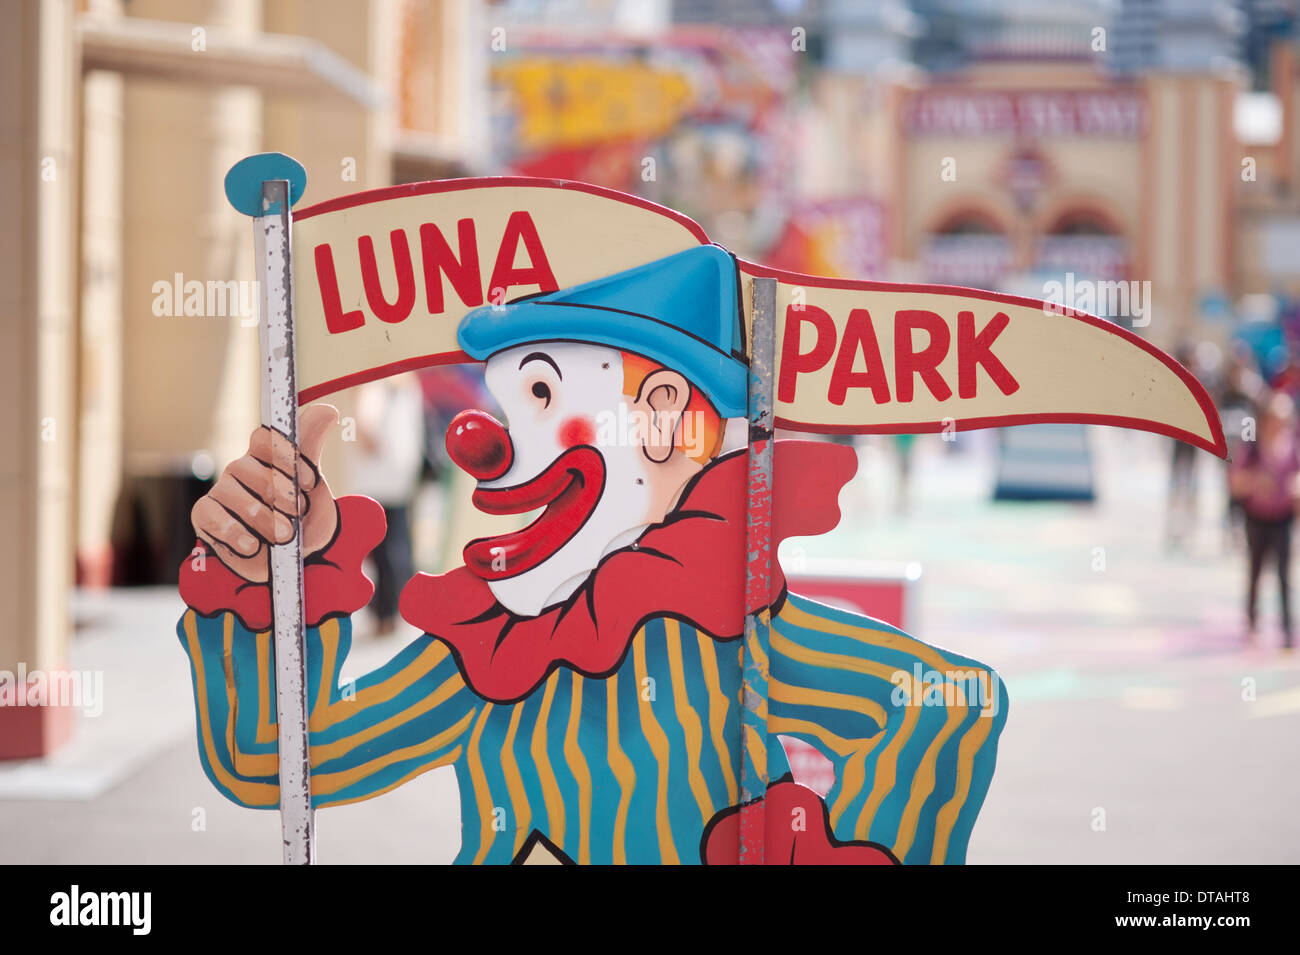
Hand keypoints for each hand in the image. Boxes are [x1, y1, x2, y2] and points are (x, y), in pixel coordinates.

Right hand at [191, 404, 339, 582]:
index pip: (264, 438)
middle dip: (280, 494)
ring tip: (283, 536)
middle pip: (248, 467)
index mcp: (266, 456)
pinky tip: (253, 545)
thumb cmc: (303, 520)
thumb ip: (312, 448)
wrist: (294, 563)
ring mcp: (221, 492)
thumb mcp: (314, 487)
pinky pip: (212, 517)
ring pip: (233, 494)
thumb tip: (328, 409)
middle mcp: (240, 469)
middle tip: (297, 513)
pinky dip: (235, 533)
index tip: (308, 482)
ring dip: (264, 519)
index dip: (285, 457)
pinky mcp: (205, 516)